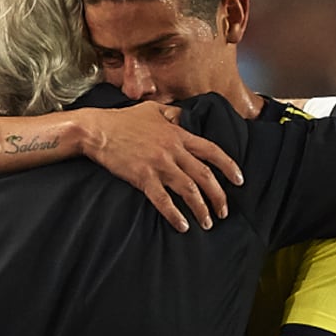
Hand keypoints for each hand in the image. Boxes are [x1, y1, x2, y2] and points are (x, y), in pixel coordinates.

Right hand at [81, 101, 243, 232]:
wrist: (96, 130)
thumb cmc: (122, 120)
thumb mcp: (152, 109)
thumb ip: (172, 114)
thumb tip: (184, 117)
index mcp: (178, 134)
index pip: (211, 151)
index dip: (228, 167)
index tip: (239, 180)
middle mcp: (173, 150)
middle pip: (204, 176)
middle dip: (218, 196)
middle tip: (224, 211)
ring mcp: (159, 165)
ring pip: (189, 190)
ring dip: (201, 209)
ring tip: (207, 223)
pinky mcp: (143, 177)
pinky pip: (163, 200)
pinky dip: (175, 214)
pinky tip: (182, 225)